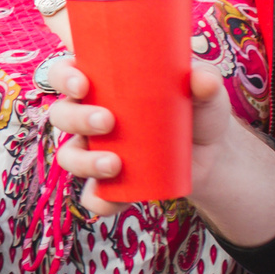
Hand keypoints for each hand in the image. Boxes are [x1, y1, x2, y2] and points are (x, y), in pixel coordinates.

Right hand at [46, 58, 274, 240]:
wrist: (212, 154)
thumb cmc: (197, 110)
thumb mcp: (203, 92)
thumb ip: (205, 81)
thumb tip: (202, 79)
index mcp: (102, 84)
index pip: (65, 73)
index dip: (63, 76)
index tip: (83, 83)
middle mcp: (90, 115)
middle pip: (62, 115)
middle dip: (76, 119)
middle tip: (107, 122)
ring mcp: (97, 150)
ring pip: (69, 156)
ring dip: (83, 161)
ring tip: (114, 164)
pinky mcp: (110, 182)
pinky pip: (92, 195)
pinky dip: (98, 200)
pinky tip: (112, 200)